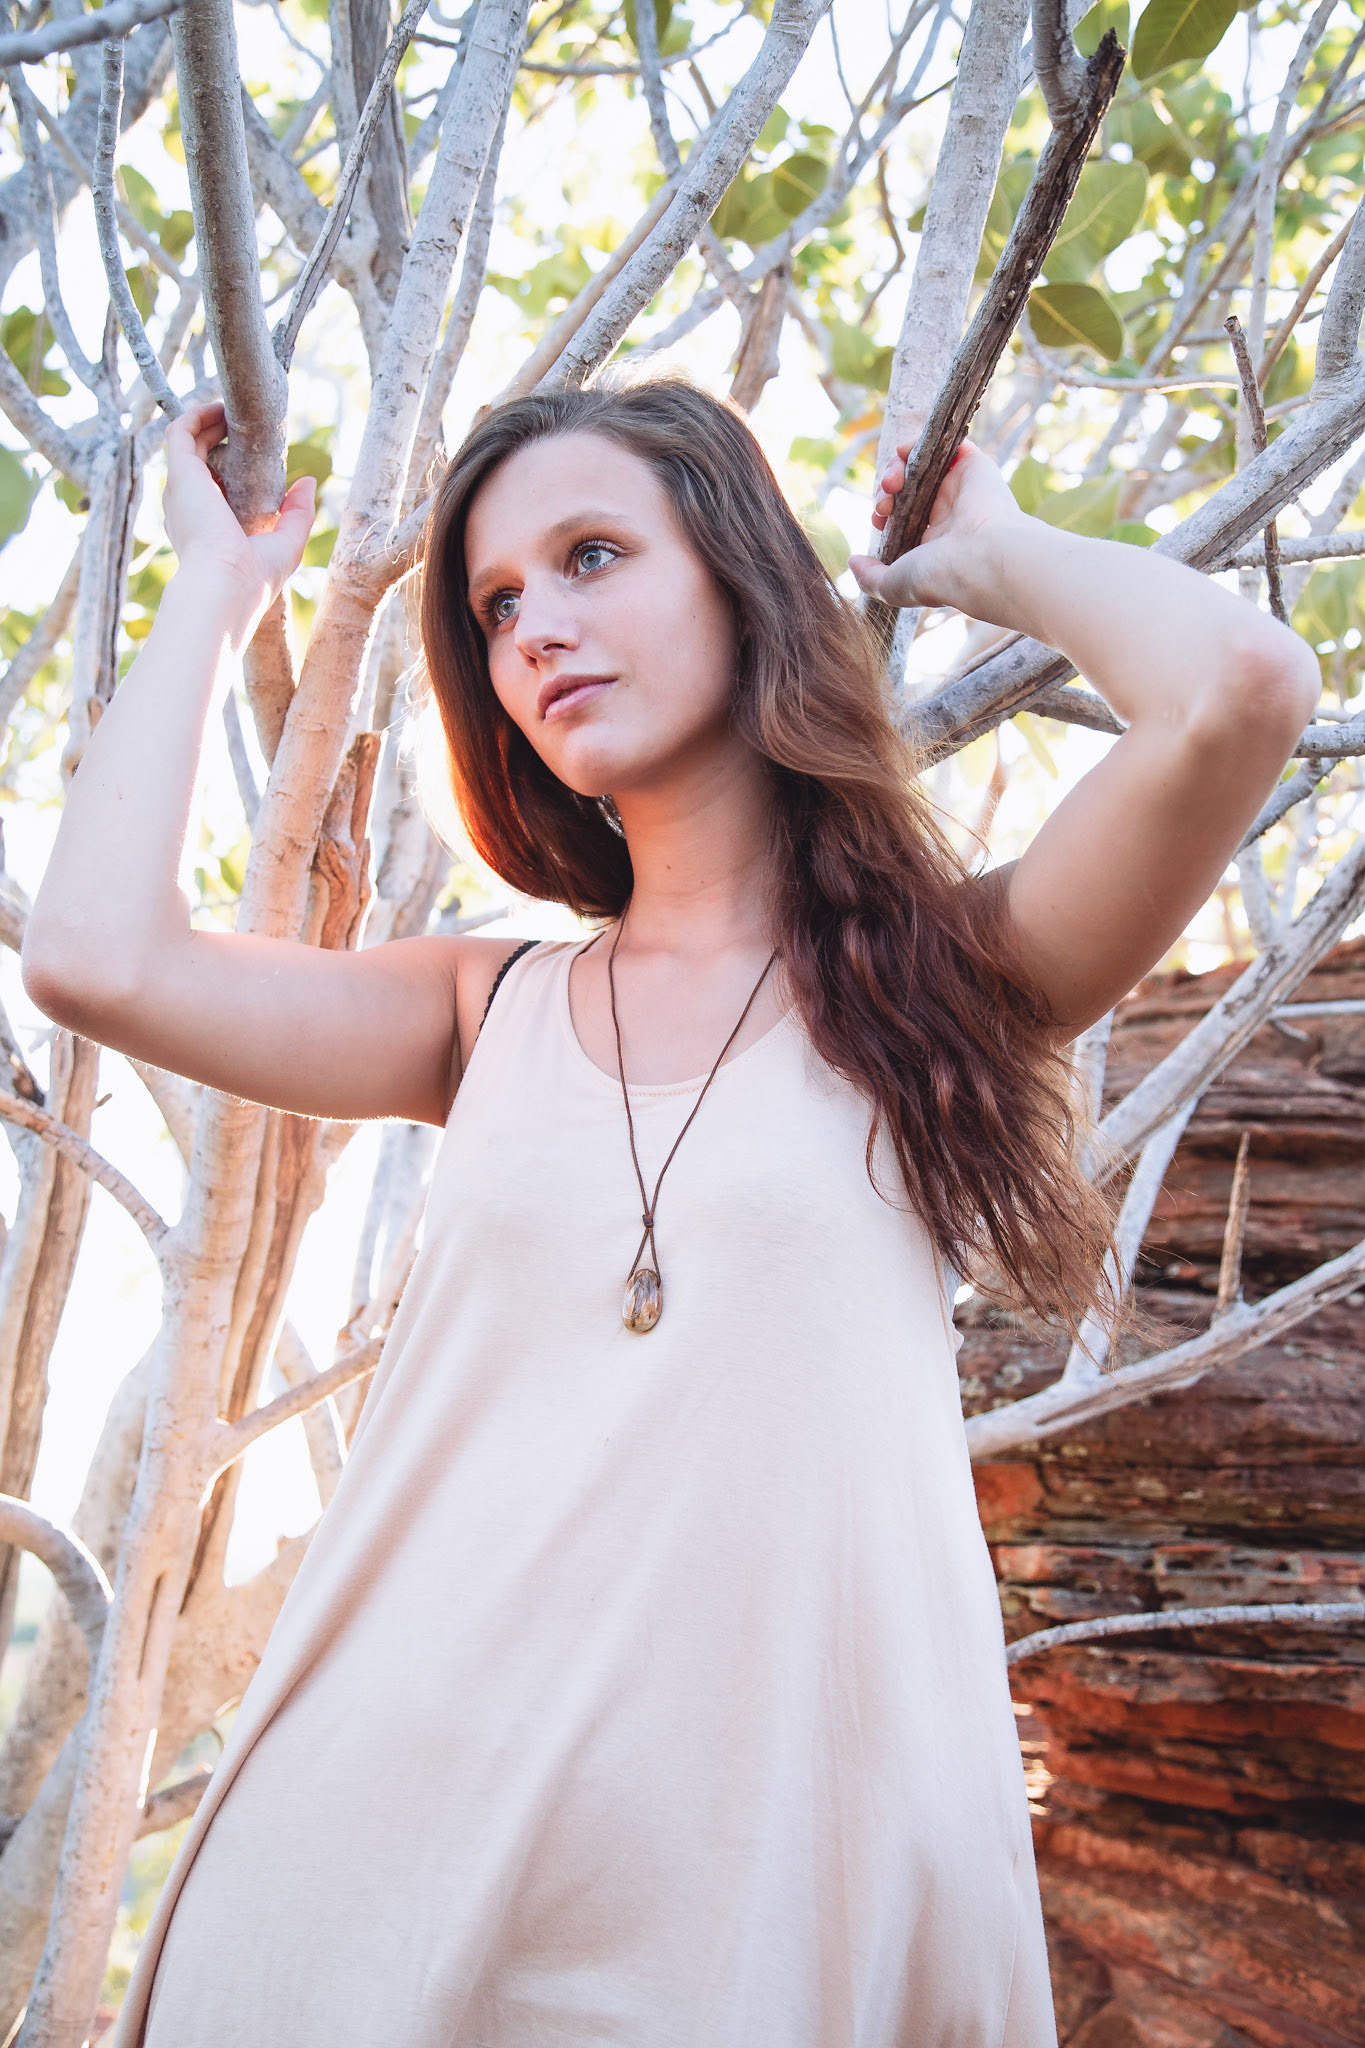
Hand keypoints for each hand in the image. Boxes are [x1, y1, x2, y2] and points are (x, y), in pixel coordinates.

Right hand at [162, 400, 316, 643]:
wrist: (225, 586)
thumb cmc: (253, 578)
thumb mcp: (286, 543)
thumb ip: (298, 514)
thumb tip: (307, 482)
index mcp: (210, 528)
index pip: (214, 487)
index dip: (229, 464)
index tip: (252, 449)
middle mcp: (190, 508)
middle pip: (199, 461)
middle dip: (216, 436)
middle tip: (241, 420)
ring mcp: (182, 491)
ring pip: (186, 442)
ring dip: (206, 421)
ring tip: (230, 407)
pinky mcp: (181, 474)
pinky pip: (180, 432)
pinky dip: (197, 415)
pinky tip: (219, 406)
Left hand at [848, 437, 1024, 614]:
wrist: (981, 560)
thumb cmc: (940, 577)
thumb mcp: (894, 586)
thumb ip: (871, 577)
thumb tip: (853, 562)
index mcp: (934, 541)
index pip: (902, 516)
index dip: (883, 512)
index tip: (879, 520)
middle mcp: (948, 514)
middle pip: (907, 489)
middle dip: (886, 492)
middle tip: (884, 505)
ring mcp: (960, 488)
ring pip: (920, 465)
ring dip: (896, 468)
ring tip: (893, 483)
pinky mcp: (972, 465)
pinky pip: (942, 441)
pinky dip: (916, 442)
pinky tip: (904, 453)